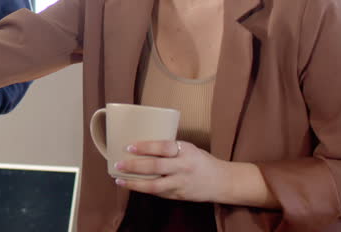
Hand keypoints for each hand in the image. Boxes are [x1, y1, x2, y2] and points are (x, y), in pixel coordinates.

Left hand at [114, 140, 231, 201]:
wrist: (222, 181)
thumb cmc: (200, 161)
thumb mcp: (188, 149)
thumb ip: (169, 148)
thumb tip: (141, 144)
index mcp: (186, 151)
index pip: (163, 147)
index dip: (145, 146)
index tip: (129, 146)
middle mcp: (183, 167)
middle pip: (156, 167)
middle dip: (134, 166)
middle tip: (118, 164)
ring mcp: (181, 183)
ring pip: (155, 186)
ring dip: (134, 183)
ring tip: (119, 180)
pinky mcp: (179, 196)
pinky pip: (158, 193)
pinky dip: (144, 190)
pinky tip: (132, 186)